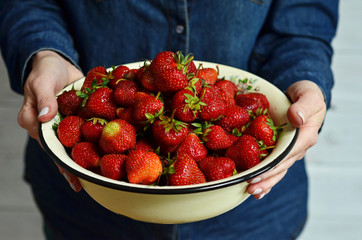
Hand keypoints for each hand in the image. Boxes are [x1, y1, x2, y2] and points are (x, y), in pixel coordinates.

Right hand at [18, 50, 83, 191]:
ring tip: (97, 174)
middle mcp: (48, 127)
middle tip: (86, 184)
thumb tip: (46, 118)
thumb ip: (44, 99)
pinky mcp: (76, 117)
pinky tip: (104, 149)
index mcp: (34, 122)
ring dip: (84, 157)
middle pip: (61, 151)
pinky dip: (92, 139)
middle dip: (73, 168)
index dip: (61, 162)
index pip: (49, 147)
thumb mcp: (41, 82)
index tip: (72, 177)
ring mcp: (63, 123)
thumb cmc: (44, 71)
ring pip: (73, 144)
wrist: (57, 62)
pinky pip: (84, 131)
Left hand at [246, 80, 325, 198]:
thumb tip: (296, 119)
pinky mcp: (281, 150)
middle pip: (282, 167)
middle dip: (266, 178)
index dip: (274, 164)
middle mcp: (298, 147)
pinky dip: (266, 178)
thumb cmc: (306, 95)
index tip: (260, 173)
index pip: (289, 153)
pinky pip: (274, 166)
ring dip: (265, 182)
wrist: (303, 97)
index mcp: (306, 136)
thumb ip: (304, 106)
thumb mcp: (308, 95)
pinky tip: (257, 189)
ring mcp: (289, 151)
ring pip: (277, 170)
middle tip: (250, 188)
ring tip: (251, 192)